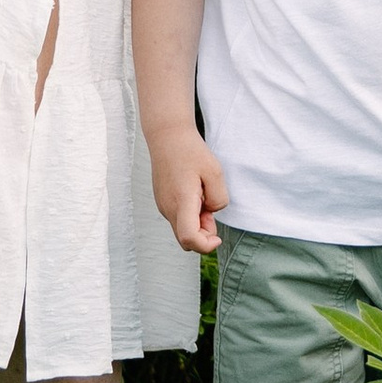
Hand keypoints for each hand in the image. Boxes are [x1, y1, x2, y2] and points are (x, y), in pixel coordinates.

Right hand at [150, 128, 227, 256]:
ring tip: (202, 196)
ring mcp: (163, 206)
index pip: (189, 238)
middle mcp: (168, 208)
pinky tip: (194, 193)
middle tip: (210, 208)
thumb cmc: (190, 151)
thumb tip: (211, 212)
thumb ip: (219, 198)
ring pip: (182, 229)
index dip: (205, 245)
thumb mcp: (215, 172)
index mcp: (182, 201)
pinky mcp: (162, 201)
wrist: (167, 136)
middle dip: (203, 234)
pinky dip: (189, 215)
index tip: (217, 237)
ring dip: (196, 223)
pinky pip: (178, 218)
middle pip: (185, 240)